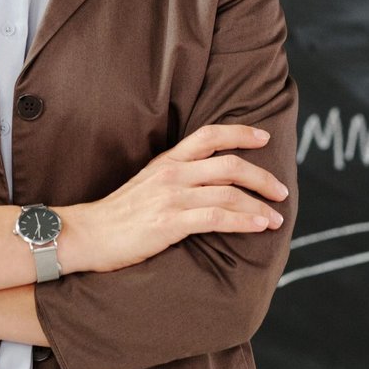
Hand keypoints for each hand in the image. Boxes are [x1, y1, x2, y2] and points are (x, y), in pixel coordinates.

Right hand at [60, 124, 288, 274]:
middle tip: (281, 190)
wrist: (87, 235)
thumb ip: (175, 177)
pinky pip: (217, 217)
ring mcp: (171, 197)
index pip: (209, 135)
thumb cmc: (118, 215)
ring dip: (258, 204)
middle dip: (261, 176)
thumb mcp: (147, 184)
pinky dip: (243, 221)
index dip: (241, 133)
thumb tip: (206, 183)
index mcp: (167, 161)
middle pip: (229, 164)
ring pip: (228, 192)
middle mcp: (172, 173)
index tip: (264, 137)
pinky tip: (258, 226)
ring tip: (275, 217)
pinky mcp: (170, 223)